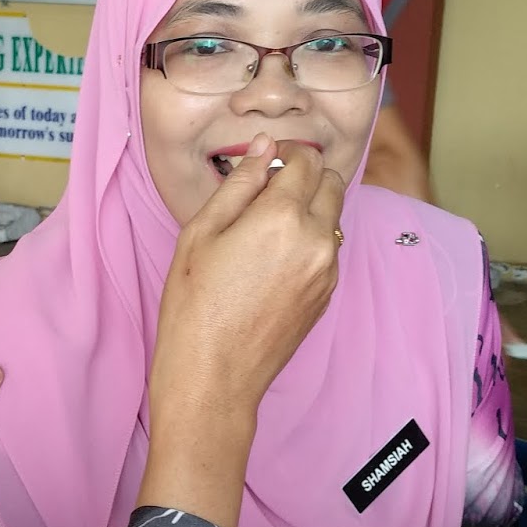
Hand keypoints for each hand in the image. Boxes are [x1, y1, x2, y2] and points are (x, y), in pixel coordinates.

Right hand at [140, 135, 344, 526]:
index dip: (288, 155)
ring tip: (263, 233)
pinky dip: (309, 243)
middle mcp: (317, 240)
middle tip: (268, 192)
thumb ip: (239, 185)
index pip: (308, 161)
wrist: (213, 377)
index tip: (269, 161)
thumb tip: (265, 149)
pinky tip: (270, 264)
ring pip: (333, 218)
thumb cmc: (194, 307)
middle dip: (306, 178)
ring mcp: (327, 270)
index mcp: (283, 217)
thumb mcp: (201, 234)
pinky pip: (328, 251)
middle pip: (332, 184)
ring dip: (309, 211)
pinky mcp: (327, 295)